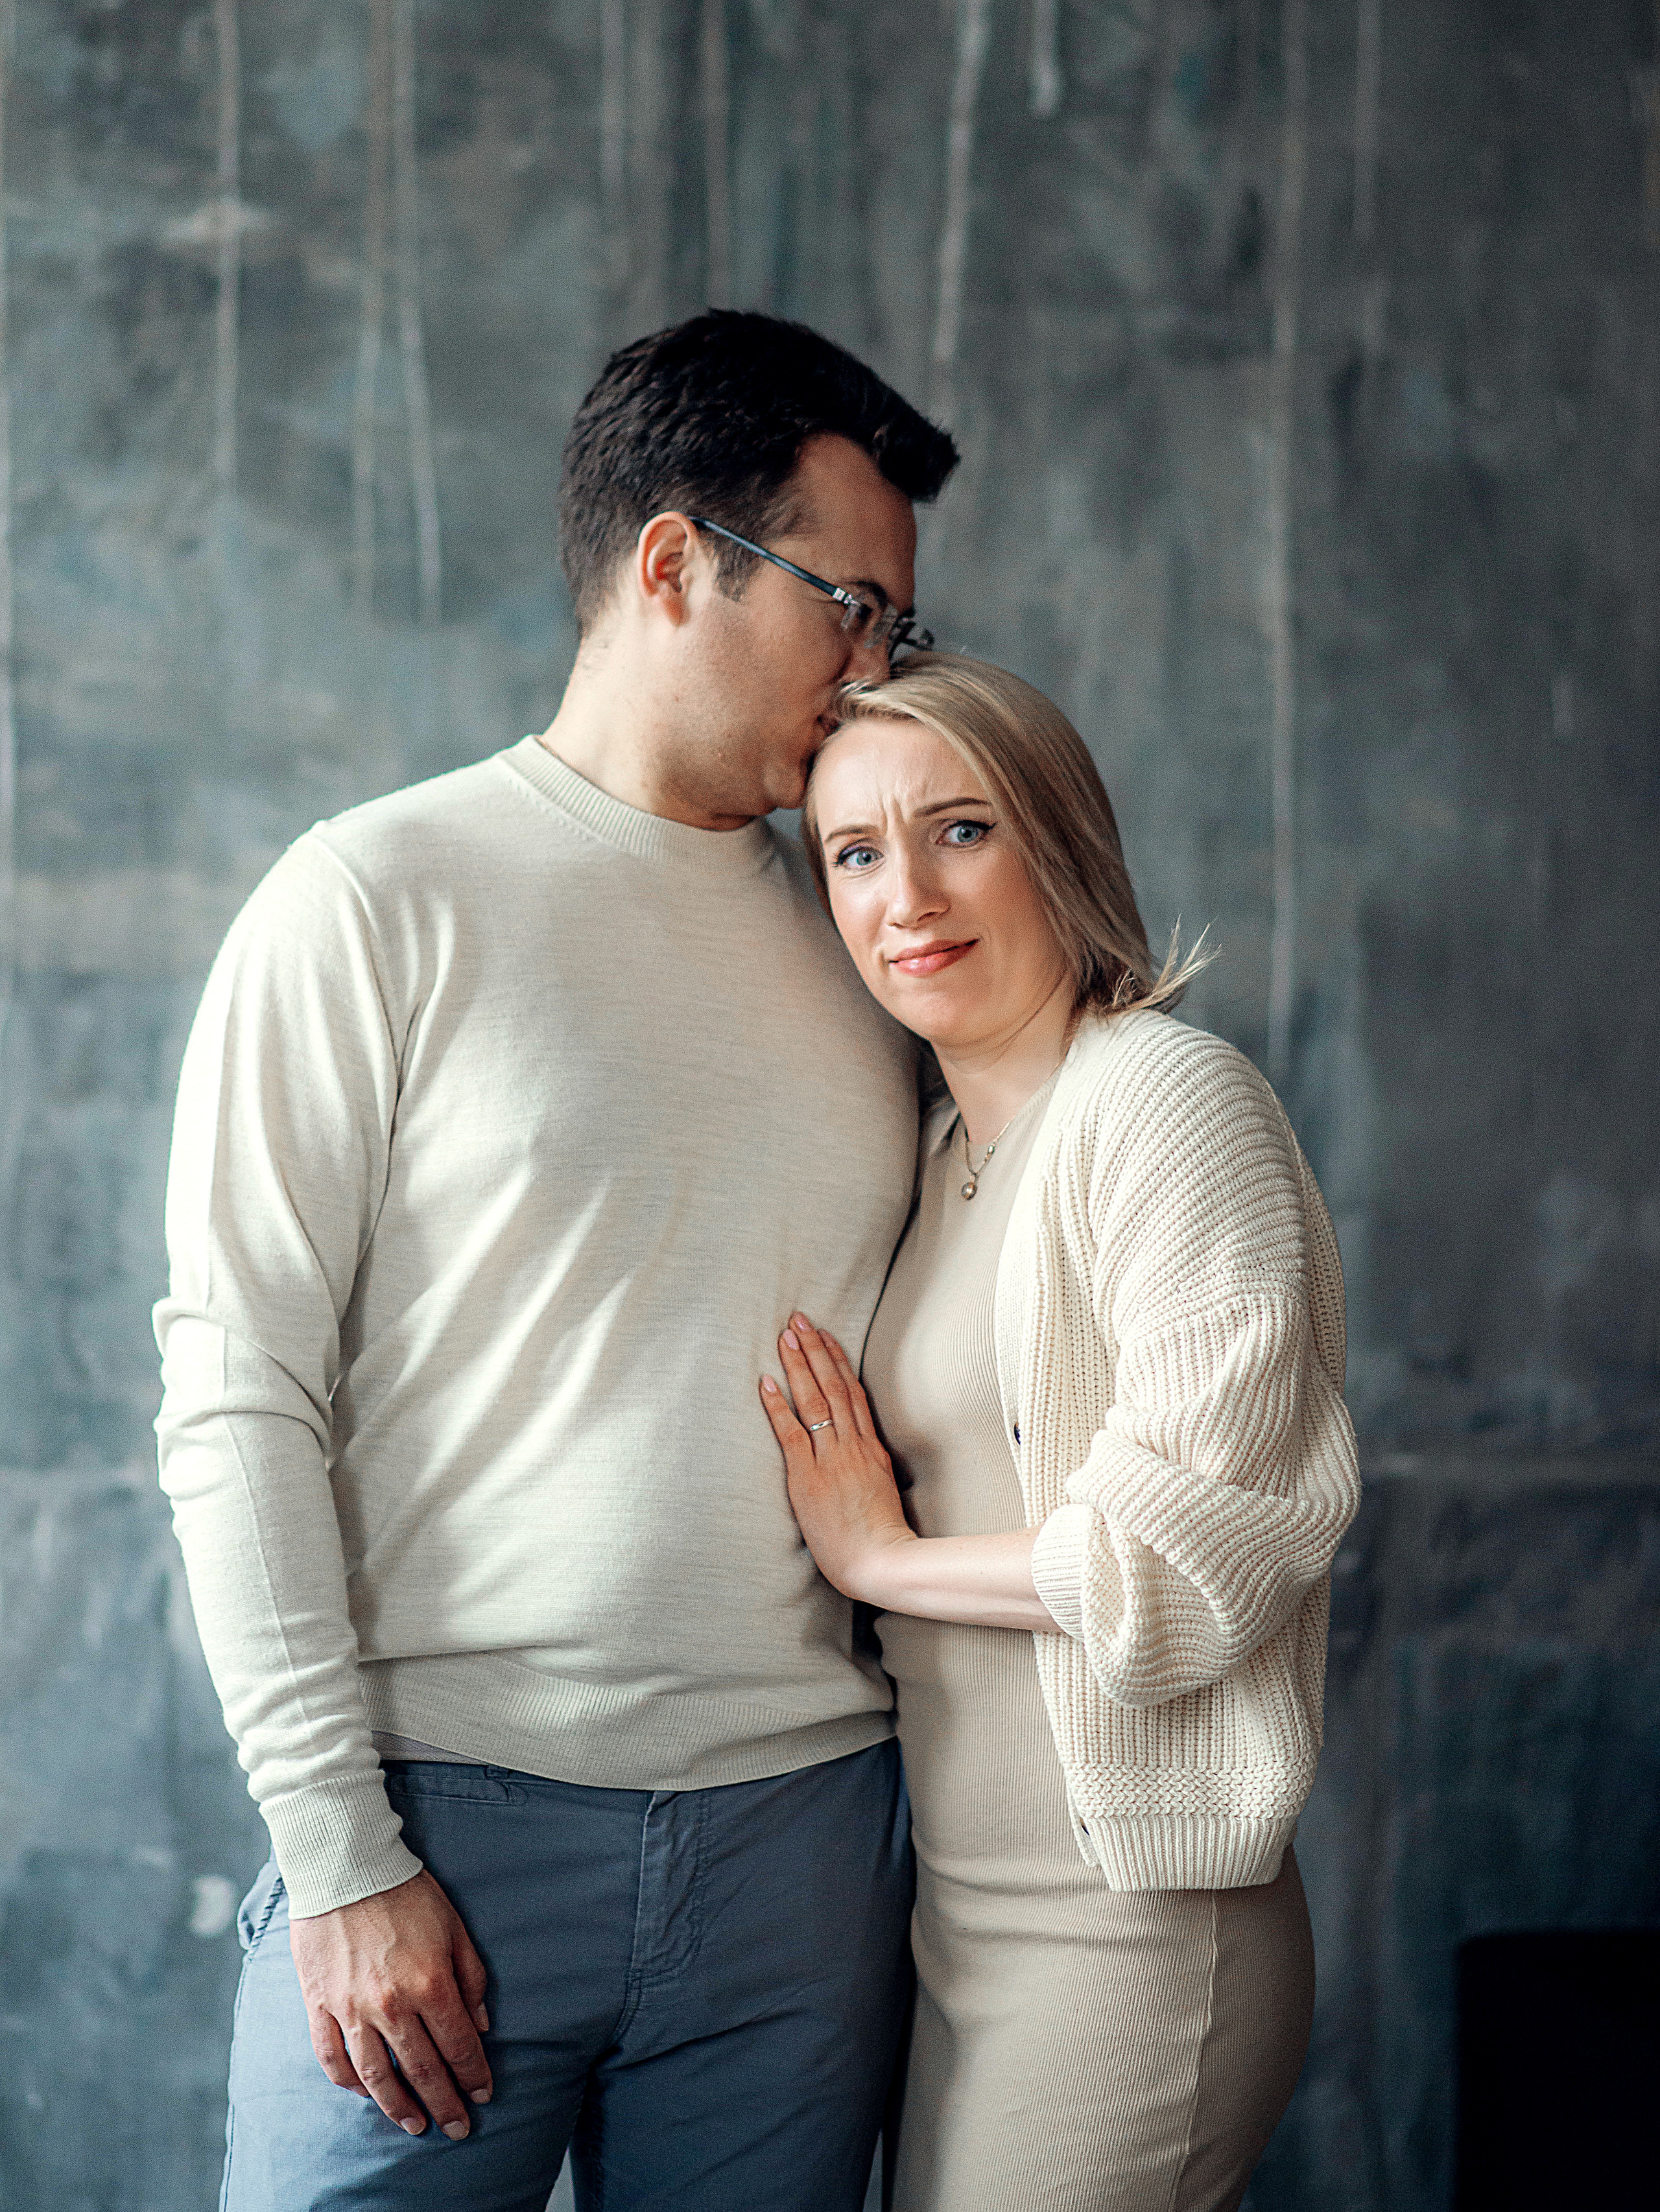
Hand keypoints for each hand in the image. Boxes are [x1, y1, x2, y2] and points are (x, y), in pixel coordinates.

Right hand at [289, 1867, 492, 2138]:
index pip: (458, 2045)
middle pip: (422, 2068)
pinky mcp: (319, 2004)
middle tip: (458, 2128)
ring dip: (398, 2106)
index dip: (473, 2074)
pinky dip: (348, 2082)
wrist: (346, 1867)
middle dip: (445, 2103)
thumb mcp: (454, 1927)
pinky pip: (332, 2057)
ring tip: (415, 2125)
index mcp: (430, 1982)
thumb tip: (481, 2024)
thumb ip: (471, 1978)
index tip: (483, 2094)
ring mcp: (351, 2008)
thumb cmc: (406, 1893)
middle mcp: (391, 2004)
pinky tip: (364, 2093)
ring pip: (376, 2075)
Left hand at [761, 1311, 916, 1601]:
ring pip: (815, 1400)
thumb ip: (869, 1469)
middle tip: (799, 1319)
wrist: (881, 1561)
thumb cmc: (881, 1538)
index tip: (825, 1335)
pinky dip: (778, 1405)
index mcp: (872, 1449)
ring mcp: (832, 1459)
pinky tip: (766, 1381)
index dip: (837, 1361)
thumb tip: (861, 1456)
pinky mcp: (809, 1477)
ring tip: (785, 1335)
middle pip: (834, 1386)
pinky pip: (791, 1433)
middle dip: (815, 1350)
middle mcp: (853, 1446)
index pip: (853, 1394)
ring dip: (798, 1365)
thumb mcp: (882, 1493)